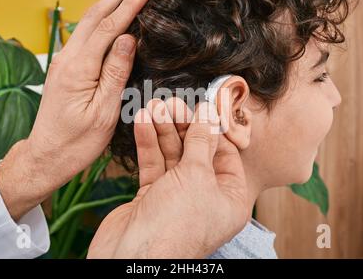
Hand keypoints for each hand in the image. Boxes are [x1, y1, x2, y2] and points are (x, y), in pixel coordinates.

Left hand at [0, 0, 152, 220]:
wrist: (47, 155)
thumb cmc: (77, 141)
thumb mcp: (104, 112)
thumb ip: (115, 73)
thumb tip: (128, 38)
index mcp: (79, 69)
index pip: (109, 28)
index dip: (129, 6)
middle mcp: (68, 59)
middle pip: (94, 17)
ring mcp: (63, 62)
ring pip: (86, 24)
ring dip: (107, 4)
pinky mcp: (64, 69)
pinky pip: (83, 36)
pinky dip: (98, 21)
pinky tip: (108, 19)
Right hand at [87, 100, 249, 258]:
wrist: (133, 259)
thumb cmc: (175, 227)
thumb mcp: (196, 177)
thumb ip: (201, 142)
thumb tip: (208, 114)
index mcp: (229, 198)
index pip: (225, 154)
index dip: (213, 128)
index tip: (202, 105)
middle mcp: (205, 197)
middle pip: (196, 152)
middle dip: (183, 126)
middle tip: (172, 103)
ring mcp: (177, 197)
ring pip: (173, 156)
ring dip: (163, 131)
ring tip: (155, 107)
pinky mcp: (153, 196)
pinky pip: (153, 165)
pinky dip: (148, 143)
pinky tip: (144, 122)